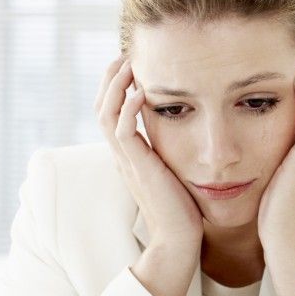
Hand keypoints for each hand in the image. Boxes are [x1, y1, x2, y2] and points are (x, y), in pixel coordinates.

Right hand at [94, 55, 203, 249]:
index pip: (112, 112)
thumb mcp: (177, 173)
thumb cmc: (185, 210)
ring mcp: (127, 162)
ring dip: (115, 85)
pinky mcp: (137, 168)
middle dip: (111, 78)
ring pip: (105, 114)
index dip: (117, 87)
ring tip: (129, 62)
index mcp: (130, 155)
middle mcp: (123, 156)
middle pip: (101, 106)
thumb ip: (175, 154)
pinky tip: (139, 91)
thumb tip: (193, 136)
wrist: (179, 241)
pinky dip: (126, 108)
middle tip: (125, 54)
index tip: (133, 65)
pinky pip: (121, 131)